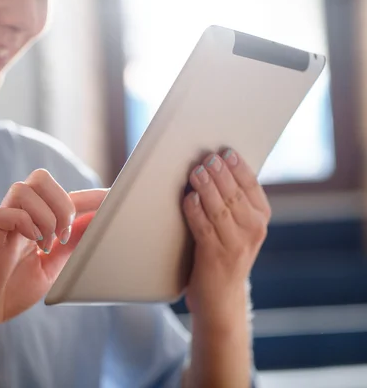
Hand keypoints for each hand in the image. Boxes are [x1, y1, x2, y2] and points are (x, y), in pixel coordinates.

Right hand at [0, 169, 107, 349]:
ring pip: (23, 188)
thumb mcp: (51, 267)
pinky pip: (4, 212)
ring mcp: (1, 222)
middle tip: (64, 234)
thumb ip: (70, 244)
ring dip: (44, 216)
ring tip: (46, 243)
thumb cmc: (10, 291)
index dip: (90, 195)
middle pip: (40, 177)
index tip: (115, 197)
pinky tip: (30, 244)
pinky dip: (25, 225)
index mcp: (34, 221)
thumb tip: (95, 222)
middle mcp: (17, 215)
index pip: (64, 196)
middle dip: (62, 202)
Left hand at [182, 149, 270, 325]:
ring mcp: (235, 245)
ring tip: (196, 172)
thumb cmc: (225, 254)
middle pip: (235, 195)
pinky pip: (203, 228)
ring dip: (206, 188)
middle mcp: (252, 231)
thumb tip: (216, 166)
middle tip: (208, 158)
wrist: (221, 299)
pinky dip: (195, 211)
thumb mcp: (238, 228)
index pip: (252, 186)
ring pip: (219, 209)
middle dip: (220, 174)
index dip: (239, 167)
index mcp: (261, 219)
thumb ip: (233, 202)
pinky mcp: (214, 256)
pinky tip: (189, 198)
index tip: (226, 151)